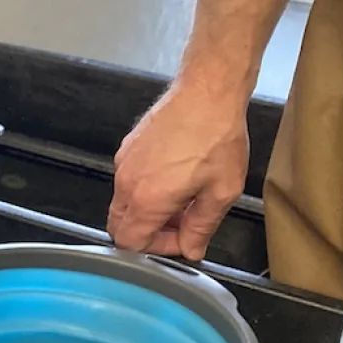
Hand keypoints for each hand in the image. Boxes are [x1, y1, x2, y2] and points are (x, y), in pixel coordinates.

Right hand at [109, 83, 250, 260]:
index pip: (131, 242)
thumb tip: (191, 249)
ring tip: (182, 199)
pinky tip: (174, 178)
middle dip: (148, 232)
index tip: (183, 240)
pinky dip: (144, 190)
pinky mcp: (127, 148)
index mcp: (148, 199)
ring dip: (147, 211)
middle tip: (181, 225)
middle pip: (120, 226)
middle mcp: (127, 183)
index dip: (157, 249)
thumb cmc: (217, 137)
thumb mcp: (222, 191)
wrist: (206, 94)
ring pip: (123, 204)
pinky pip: (127, 181)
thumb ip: (202, 227)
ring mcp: (123, 164)